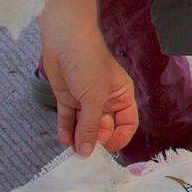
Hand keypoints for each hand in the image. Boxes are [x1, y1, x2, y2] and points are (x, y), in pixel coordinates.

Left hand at [43, 30, 137, 155]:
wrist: (64, 40)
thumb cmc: (88, 63)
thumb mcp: (95, 98)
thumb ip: (91, 126)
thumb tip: (88, 151)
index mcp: (121, 95)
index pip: (127, 123)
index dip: (120, 138)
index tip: (107, 149)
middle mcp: (105, 99)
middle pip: (105, 127)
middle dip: (96, 140)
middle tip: (86, 151)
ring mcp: (85, 99)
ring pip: (85, 125)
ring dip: (79, 137)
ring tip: (72, 150)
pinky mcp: (68, 97)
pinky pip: (68, 118)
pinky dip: (66, 129)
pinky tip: (63, 138)